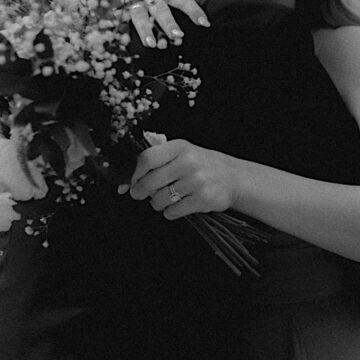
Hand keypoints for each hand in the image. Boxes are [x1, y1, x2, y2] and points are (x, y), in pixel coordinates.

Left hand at [119, 139, 237, 218]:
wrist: (232, 177)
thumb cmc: (202, 164)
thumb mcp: (182, 152)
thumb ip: (157, 160)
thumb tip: (126, 182)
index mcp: (179, 147)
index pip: (146, 159)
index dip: (133, 173)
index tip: (130, 181)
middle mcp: (188, 163)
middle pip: (150, 182)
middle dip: (140, 192)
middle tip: (141, 193)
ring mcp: (196, 182)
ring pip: (160, 200)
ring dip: (157, 203)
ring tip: (166, 197)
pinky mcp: (202, 199)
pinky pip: (173, 212)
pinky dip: (171, 212)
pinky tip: (178, 204)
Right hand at [123, 0, 211, 46]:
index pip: (183, 0)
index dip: (194, 11)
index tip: (205, 24)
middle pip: (161, 10)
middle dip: (169, 23)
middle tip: (178, 36)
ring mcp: (135, 3)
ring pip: (140, 16)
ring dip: (146, 30)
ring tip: (152, 44)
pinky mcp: (121, 10)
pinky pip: (123, 21)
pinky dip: (126, 32)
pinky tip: (130, 43)